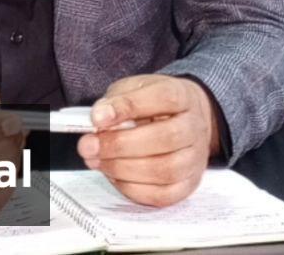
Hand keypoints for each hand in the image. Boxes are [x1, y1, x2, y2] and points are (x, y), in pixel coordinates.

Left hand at [76, 74, 219, 207]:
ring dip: (123, 168)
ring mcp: (195, 159)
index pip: (163, 98)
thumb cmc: (155, 105)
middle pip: (166, 138)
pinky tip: (114, 176)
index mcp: (182, 96)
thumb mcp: (137, 88)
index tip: (97, 118)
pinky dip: (133, 188)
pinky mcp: (188, 185)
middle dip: (120, 145)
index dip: (129, 107)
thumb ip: (118, 99)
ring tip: (97, 161)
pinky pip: (162, 195)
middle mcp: (195, 127)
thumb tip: (99, 118)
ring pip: (164, 170)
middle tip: (88, 146)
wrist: (186, 122)